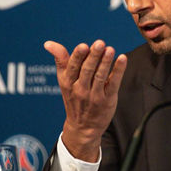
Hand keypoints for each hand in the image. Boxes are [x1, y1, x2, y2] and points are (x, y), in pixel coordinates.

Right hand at [44, 40, 126, 162]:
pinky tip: (122, 59)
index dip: (78, 56)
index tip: (83, 46)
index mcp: (68, 82)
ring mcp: (94, 96)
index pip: (73, 67)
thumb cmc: (74, 97)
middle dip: (93, 56)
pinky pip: (113, 84)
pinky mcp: (107, 100)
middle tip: (99, 43)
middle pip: (87, 70)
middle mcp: (80, 89)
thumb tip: (48, 43)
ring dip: (105, 62)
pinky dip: (118, 71)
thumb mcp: (64, 80)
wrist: (83, 127)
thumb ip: (60, 60)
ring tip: (110, 49)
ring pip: (100, 76)